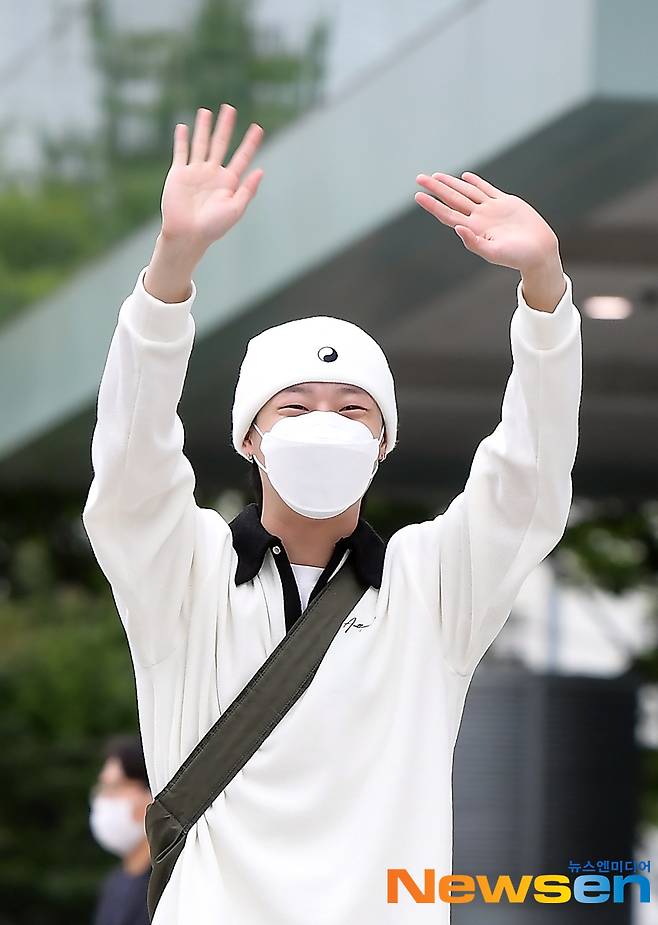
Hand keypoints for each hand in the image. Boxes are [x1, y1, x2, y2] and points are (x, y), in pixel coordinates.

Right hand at [160, 104, 264, 246]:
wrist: (187, 234)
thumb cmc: (213, 227)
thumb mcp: (235, 209)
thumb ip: (247, 190)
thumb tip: (261, 170)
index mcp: (229, 182)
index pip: (242, 157)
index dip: (250, 143)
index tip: (258, 128)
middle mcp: (213, 174)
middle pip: (221, 144)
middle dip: (226, 126)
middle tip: (230, 108)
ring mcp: (195, 172)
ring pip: (201, 144)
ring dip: (203, 127)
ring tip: (206, 111)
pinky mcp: (179, 173)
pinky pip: (181, 152)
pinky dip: (181, 139)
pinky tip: (183, 127)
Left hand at [415, 171, 565, 310]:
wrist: (539, 252)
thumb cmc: (517, 257)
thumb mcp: (494, 253)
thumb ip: (474, 242)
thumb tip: (458, 228)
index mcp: (474, 229)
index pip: (447, 214)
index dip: (432, 205)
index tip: (417, 195)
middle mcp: (479, 218)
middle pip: (453, 199)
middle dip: (436, 188)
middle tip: (419, 177)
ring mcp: (492, 209)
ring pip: (467, 192)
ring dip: (451, 184)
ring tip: (437, 176)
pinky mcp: (506, 203)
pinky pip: (487, 189)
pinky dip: (476, 182)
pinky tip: (465, 177)